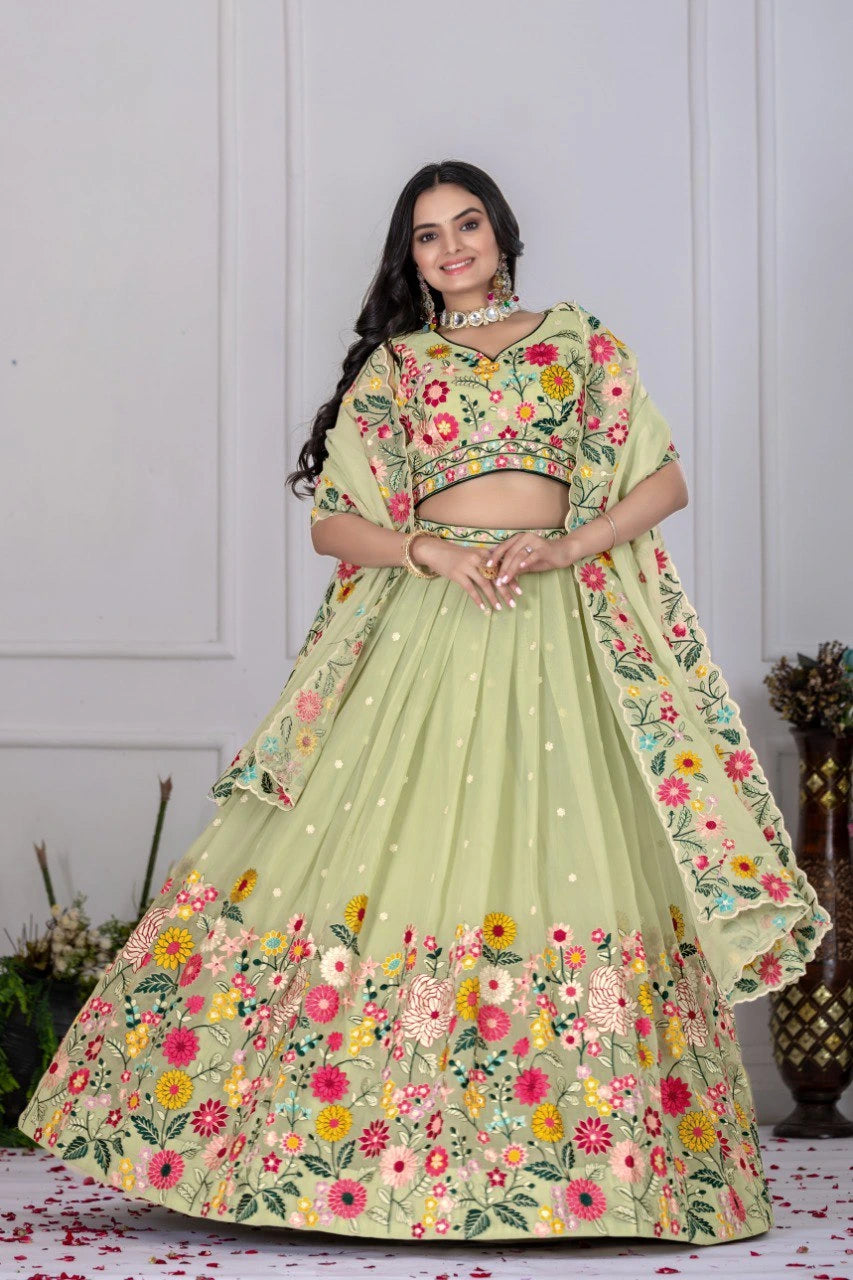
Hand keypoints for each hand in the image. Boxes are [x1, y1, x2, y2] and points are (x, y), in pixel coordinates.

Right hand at [409, 532, 524, 613]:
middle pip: (495, 577)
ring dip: (493, 598)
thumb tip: (503, 569)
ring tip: (500, 608)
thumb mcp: (473, 553)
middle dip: (506, 591)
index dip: (511, 579)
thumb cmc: (456, 554)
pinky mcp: (457, 574)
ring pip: (484, 584)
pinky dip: (478, 599)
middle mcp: (477, 559)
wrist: (436, 551)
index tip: (520, 591)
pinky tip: (483, 608)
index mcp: (484, 553)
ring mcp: (467, 566)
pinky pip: (470, 589)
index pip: (501, 568)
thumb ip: (487, 560)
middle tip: (514, 602)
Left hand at [485, 531, 581, 584]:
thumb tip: (500, 575)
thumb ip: (515, 566)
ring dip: (510, 569)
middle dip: (501, 567)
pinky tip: (520, 569)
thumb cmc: (544, 557)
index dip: (494, 557)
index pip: (503, 547)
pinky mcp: (543, 549)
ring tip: (504, 579)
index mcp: (519, 539)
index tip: (486, 567)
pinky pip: (532, 555)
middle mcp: (525, 538)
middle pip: (509, 553)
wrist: (564, 552)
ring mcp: (534, 542)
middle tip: (496, 580)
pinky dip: (525, 562)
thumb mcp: (526, 562)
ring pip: (518, 556)